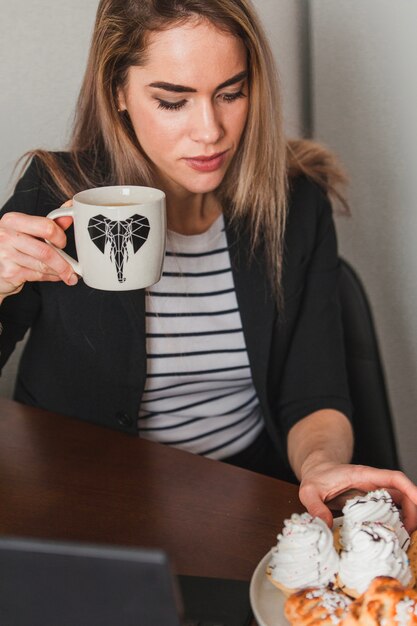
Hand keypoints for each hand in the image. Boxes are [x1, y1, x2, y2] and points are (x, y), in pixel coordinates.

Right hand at [0, 202, 76, 298]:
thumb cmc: (10, 246)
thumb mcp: (25, 230)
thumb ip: (48, 224)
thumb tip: (70, 214)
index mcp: (13, 220)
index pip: (46, 226)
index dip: (60, 237)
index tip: (64, 243)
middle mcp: (7, 236)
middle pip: (46, 251)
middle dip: (64, 262)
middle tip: (72, 267)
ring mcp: (6, 255)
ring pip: (44, 266)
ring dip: (59, 272)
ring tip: (66, 273)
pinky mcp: (9, 272)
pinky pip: (38, 276)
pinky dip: (51, 277)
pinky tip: (54, 276)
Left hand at [298, 461, 416, 531]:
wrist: (317, 473)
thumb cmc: (315, 478)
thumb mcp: (308, 490)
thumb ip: (314, 506)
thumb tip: (325, 524)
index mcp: (363, 475)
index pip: (394, 478)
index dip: (411, 489)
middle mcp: (374, 484)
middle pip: (404, 495)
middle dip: (412, 513)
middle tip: (408, 534)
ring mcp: (375, 494)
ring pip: (401, 505)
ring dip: (406, 521)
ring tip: (402, 540)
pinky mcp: (373, 504)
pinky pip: (391, 512)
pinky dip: (396, 524)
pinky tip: (392, 538)